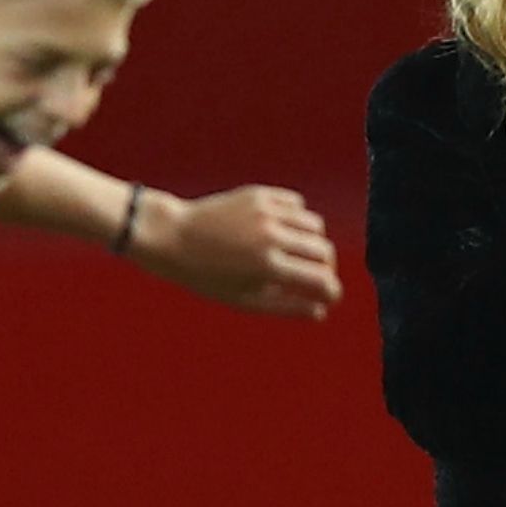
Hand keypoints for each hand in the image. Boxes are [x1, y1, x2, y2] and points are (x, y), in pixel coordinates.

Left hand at [131, 185, 342, 319]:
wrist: (174, 236)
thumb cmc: (206, 275)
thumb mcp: (243, 299)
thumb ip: (286, 307)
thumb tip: (320, 312)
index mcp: (267, 267)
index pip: (322, 280)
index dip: (332, 292)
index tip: (329, 296)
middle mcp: (271, 236)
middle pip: (324, 251)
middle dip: (325, 268)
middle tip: (313, 276)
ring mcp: (266, 211)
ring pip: (315, 225)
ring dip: (313, 242)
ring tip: (297, 253)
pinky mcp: (259, 194)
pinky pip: (297, 204)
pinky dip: (297, 218)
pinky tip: (282, 229)